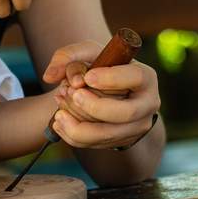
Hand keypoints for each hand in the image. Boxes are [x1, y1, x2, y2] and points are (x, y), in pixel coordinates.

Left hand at [42, 40, 161, 148]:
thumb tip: (49, 76)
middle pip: (126, 112)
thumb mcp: (88, 53)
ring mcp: (137, 127)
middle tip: (72, 94)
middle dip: (94, 107)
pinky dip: (74, 135)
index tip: (87, 77)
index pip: (135, 77)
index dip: (111, 79)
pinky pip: (96, 144)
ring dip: (79, 125)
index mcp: (146, 77)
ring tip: (58, 113)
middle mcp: (148, 104)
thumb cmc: (102, 68)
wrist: (108, 92)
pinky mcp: (122, 142)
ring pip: (108, 134)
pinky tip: (60, 122)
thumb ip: (67, 56)